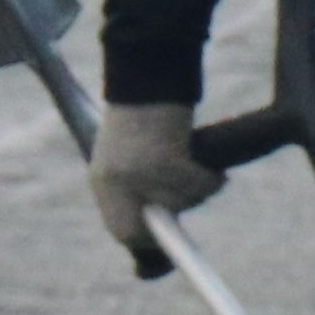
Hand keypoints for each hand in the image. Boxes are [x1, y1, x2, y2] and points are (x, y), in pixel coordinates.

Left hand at [89, 102, 217, 277]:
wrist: (147, 73)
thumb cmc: (143, 115)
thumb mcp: (127, 158)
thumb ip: (136, 194)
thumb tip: (159, 241)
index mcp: (103, 180)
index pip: (123, 232)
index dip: (147, 240)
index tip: (166, 241)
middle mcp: (117, 181)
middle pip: (149, 229)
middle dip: (172, 218)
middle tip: (189, 197)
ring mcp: (140, 173)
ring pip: (181, 204)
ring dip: (196, 189)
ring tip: (194, 163)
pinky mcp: (166, 160)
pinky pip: (200, 185)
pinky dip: (211, 178)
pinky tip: (208, 163)